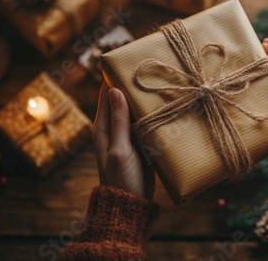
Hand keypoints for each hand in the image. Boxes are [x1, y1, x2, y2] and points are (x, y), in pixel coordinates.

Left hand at [92, 82, 153, 198]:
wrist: (131, 204)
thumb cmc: (122, 179)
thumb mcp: (120, 149)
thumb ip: (118, 122)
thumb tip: (114, 90)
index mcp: (103, 128)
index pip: (106, 95)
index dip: (114, 78)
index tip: (128, 62)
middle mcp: (114, 128)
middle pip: (122, 101)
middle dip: (133, 87)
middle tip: (151, 71)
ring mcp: (127, 136)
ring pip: (136, 111)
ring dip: (144, 101)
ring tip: (160, 84)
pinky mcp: (140, 144)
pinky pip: (145, 124)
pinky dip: (152, 116)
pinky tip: (164, 108)